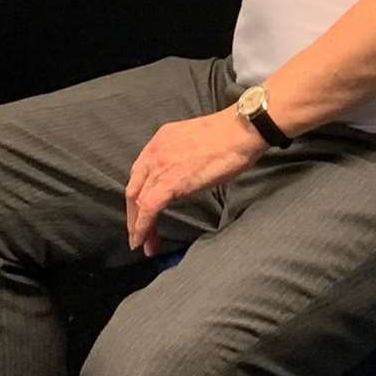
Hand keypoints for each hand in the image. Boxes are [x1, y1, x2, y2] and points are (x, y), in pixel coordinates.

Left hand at [126, 108, 265, 256]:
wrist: (241, 131)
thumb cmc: (231, 136)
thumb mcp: (195, 141)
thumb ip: (183, 156)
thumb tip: (186, 175)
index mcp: (161, 140)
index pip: (140, 173)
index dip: (139, 195)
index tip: (144, 211)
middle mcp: (155, 151)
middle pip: (134, 189)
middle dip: (134, 215)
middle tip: (140, 233)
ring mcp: (160, 166)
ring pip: (139, 202)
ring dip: (138, 226)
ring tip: (145, 243)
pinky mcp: (169, 182)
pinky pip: (149, 209)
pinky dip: (143, 228)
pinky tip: (145, 240)